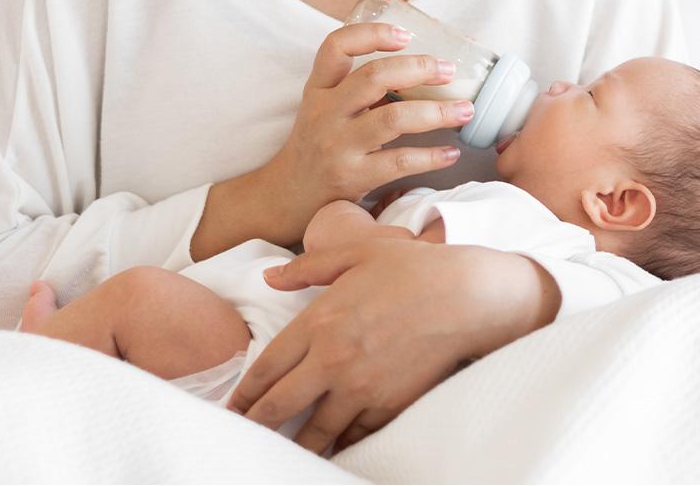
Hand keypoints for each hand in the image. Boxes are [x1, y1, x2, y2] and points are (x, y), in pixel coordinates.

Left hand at [227, 238, 560, 454]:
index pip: (266, 369)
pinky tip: (331, 443)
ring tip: (282, 448)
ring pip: (314, 431)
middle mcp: (333, 360)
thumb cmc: (412, 268)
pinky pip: (354, 435)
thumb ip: (307, 267)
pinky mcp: (389, 405)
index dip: (243, 393)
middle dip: (255, 424)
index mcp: (319, 321)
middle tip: (243, 432)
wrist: (467, 296)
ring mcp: (361, 388)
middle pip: (278, 408)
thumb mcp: (356, 252)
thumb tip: (269, 278)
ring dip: (295, 442)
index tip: (232, 406)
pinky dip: (340, 441)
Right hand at [262, 23, 473, 241]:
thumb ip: (358, 89)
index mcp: (318, 90)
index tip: (405, 33)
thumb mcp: (324, 109)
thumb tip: (422, 72)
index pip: (335, 47)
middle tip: (448, 70)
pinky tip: (451, 153)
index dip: (371, 34)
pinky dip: (431, 156)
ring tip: (465, 110)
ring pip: (393, 119)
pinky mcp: (353, 177)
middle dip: (419, 68)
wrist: (287, 197)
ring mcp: (338, 146)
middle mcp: (325, 114)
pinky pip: (399, 162)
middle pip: (374, 77)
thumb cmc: (317, 145)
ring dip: (436, 113)